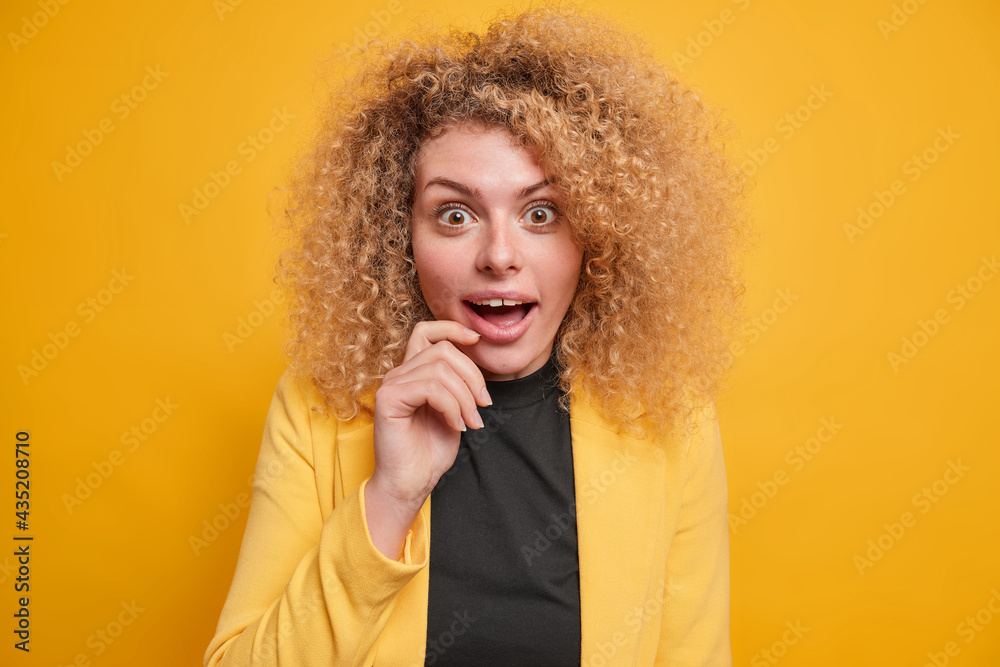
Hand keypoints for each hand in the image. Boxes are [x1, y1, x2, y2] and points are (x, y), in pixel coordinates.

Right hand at [365, 321, 491, 557]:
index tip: (477, 340)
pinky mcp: (388, 398)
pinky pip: (430, 387)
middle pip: (443, 349)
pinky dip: (452, 406)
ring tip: (471, 421)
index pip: (427, 331)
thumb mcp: (454, 410)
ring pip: (440, 368)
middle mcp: (399, 374)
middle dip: (472, 375)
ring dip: (465, 396)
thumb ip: (458, 383)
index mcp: (413, 373)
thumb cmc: (430, 451)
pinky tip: (456, 425)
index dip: (452, 328)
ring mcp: (391, 384)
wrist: (410, 483)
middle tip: (483, 405)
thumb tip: (476, 359)